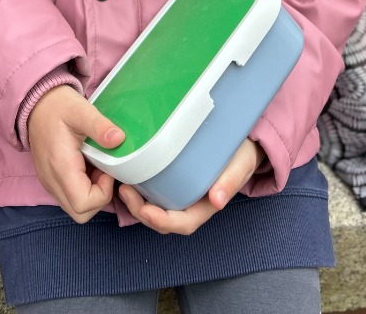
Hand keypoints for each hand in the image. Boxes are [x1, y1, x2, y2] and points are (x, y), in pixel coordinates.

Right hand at [27, 85, 124, 222]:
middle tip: (103, 170)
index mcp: (60, 167)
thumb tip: (119, 138)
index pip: (83, 204)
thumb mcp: (80, 110)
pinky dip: (84, 188)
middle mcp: (52, 181)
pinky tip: (87, 165)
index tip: (106, 169)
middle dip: (99, 198)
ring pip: (75, 208)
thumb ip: (99, 125)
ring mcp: (50, 183)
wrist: (35, 104)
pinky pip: (70, 197)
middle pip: (80, 213)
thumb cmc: (58, 106)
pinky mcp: (51, 180)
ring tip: (96, 165)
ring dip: (92, 193)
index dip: (102, 193)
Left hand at [118, 138, 263, 234]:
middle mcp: (191, 203)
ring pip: (155, 207)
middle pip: (163, 219)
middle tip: (125, 191)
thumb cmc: (242, 154)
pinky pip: (155, 190)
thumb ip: (230, 181)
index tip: (146, 211)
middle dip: (141, 212)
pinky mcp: (173, 179)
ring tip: (122, 183)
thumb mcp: (240, 164)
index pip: (182, 223)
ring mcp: (181, 193)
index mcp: (206, 205)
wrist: (243, 141)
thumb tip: (217, 201)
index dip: (162, 221)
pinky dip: (141, 187)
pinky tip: (130, 173)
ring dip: (137, 202)